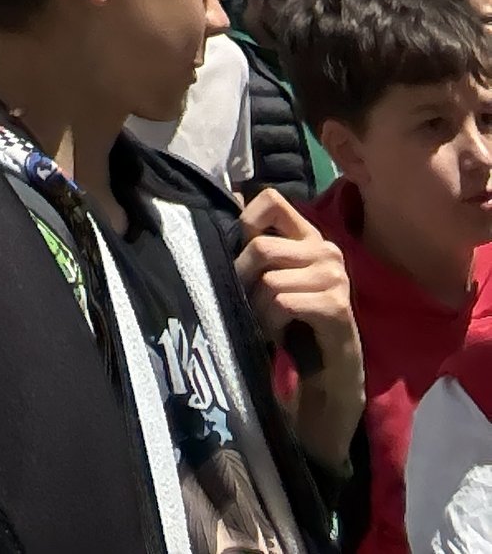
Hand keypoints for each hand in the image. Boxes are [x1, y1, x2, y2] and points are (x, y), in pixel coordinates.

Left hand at [237, 188, 362, 466]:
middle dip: (244, 279)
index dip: (246, 223)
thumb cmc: (295, 320)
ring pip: (269, 279)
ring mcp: (335, 277)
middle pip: (261, 247)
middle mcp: (326, 249)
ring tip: (265, 322)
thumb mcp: (273, 276)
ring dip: (258, 307)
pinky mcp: (335, 306)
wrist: (329, 373)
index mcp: (309, 235)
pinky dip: (271, 322)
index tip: (243, 255)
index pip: (271, 200)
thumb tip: (230, 193)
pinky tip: (278, 334)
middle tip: (247, 303)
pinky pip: (283, 302)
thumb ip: (258, 241)